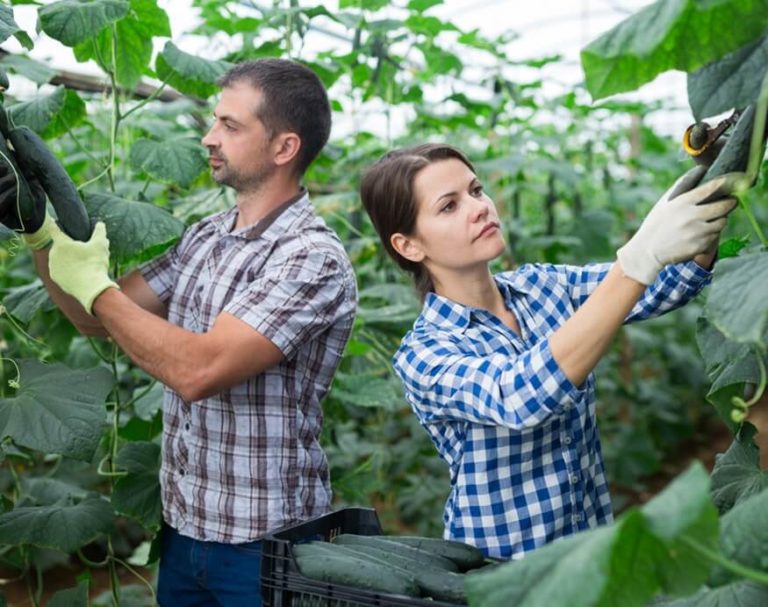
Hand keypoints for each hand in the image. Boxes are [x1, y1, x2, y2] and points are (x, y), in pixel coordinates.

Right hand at [0, 153, 46, 234]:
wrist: (39, 221)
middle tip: (6, 167)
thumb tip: (19, 150)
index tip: (2, 160)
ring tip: (13, 178)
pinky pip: (0, 205)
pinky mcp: (0, 216)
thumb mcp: (32, 183)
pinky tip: (14, 192)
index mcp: (2, 187)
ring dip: (2, 184)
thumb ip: (26, 170)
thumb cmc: (34, 200)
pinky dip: (7, 197)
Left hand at [48, 221, 118, 313]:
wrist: (91, 288)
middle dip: (70, 246)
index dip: (57, 224)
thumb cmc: (95, 264)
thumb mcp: (101, 244)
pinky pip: (61, 270)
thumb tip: (100, 224)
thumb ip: (100, 231)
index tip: (59, 223)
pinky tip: (79, 272)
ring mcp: (52, 267)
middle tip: (84, 250)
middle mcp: (53, 254)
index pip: (54, 228)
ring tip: (83, 263)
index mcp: (61, 243)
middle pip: (60, 245)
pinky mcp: (55, 278)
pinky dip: (68, 270)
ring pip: (60, 258)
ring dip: (68, 258)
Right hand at [616, 168, 739, 284]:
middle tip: (731, 202)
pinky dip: (710, 235)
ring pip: (722, 222)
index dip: (724, 184)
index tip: (729, 183)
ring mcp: (696, 232)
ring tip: (709, 221)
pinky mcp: (699, 246)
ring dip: (719, 220)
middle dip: (730, 203)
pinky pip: (714, 237)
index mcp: (682, 202)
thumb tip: (701, 170)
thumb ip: (682, 186)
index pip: (710, 188)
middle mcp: (691, 216)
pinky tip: (699, 235)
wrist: (648, 250)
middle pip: (723, 206)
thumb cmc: (657, 223)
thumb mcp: (665, 202)